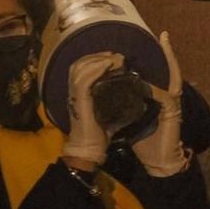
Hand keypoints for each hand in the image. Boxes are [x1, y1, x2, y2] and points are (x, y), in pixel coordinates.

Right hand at [62, 51, 121, 169]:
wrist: (90, 152)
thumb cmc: (100, 135)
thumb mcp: (110, 113)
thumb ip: (117, 102)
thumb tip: (135, 95)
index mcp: (79, 94)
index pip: (81, 68)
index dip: (95, 59)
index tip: (113, 58)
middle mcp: (74, 93)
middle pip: (78, 64)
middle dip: (97, 56)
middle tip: (115, 56)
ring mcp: (75, 97)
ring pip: (80, 68)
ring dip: (98, 59)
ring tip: (114, 59)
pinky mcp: (79, 102)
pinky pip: (84, 80)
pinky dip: (96, 69)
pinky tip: (109, 65)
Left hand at [133, 33, 187, 176]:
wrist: (158, 163)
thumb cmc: (144, 142)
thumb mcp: (130, 118)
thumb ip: (123, 105)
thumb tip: (104, 94)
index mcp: (158, 98)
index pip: (157, 74)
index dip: (157, 58)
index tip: (154, 41)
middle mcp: (167, 96)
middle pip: (169, 69)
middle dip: (169, 52)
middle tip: (164, 35)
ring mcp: (172, 103)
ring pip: (172, 77)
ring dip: (168, 61)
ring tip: (165, 45)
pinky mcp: (173, 111)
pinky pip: (165, 95)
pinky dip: (154, 89)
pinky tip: (144, 84)